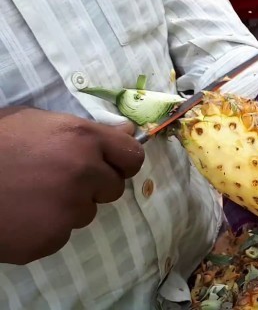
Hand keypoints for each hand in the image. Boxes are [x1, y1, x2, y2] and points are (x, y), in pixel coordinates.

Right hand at [0, 107, 144, 264]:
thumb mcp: (36, 121)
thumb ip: (87, 129)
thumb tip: (129, 132)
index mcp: (82, 139)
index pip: (132, 157)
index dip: (121, 161)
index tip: (111, 164)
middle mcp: (84, 173)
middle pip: (114, 187)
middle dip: (94, 185)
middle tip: (61, 179)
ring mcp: (68, 209)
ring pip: (87, 212)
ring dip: (70, 206)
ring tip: (33, 194)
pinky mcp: (51, 239)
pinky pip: (62, 234)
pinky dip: (47, 227)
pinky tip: (22, 214)